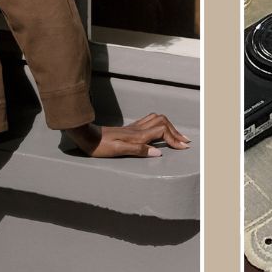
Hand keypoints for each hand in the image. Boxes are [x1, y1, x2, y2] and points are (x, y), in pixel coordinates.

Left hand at [66, 114, 191, 157]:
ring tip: (177, 136)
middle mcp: (137, 129)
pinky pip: (149, 121)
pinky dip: (160, 125)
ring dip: (170, 126)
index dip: (174, 139)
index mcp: (137, 135)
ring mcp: (134, 127)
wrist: (86, 137)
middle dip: (176, 132)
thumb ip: (138, 150)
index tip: (183, 148)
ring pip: (157, 119)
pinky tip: (160, 131)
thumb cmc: (100, 147)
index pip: (162, 131)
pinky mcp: (129, 129)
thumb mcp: (118, 151)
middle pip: (163, 122)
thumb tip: (158, 152)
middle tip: (185, 142)